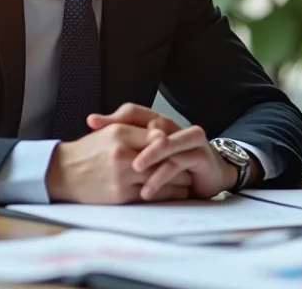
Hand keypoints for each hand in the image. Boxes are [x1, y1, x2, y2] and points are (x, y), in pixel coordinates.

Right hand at [44, 123, 191, 203]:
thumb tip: (163, 135)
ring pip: (161, 179)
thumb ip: (136, 131)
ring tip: (188, 182)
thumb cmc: (88, 152)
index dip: (175, 145)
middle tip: (193, 166)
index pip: (159, 139)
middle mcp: (122, 154)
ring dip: (178, 182)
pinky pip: (151, 195)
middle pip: (164, 159)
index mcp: (120, 133)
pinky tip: (174, 194)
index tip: (184, 149)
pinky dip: (166, 195)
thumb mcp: (109, 132)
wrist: (61, 173)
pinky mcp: (120, 195)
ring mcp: (121, 176)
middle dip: (181, 164)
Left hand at [87, 103, 243, 200]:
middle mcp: (174, 127)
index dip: (113, 116)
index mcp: (159, 123)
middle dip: (131, 136)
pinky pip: (178, 163)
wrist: (210, 177)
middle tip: (111, 150)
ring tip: (133, 170)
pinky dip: (161, 177)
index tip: (91, 123)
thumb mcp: (147, 158)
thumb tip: (94, 126)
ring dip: (150, 157)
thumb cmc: (176, 167)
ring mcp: (188, 138)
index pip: (134, 111)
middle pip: (151, 124)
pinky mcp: (199, 154)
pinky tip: (147, 190)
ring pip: (166, 144)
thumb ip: (127, 145)